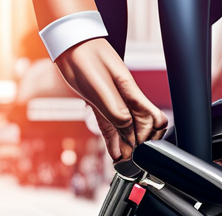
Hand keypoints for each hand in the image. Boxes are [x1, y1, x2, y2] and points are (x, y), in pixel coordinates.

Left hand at [54, 38, 167, 160]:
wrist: (69, 45)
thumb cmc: (85, 59)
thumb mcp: (101, 86)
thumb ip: (116, 110)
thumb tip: (128, 130)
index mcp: (131, 93)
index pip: (152, 120)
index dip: (146, 137)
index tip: (138, 150)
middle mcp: (126, 99)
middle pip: (142, 127)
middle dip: (140, 145)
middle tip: (132, 162)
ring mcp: (114, 102)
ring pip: (127, 130)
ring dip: (128, 147)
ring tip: (124, 165)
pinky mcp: (100, 105)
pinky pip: (111, 127)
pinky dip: (114, 141)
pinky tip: (114, 153)